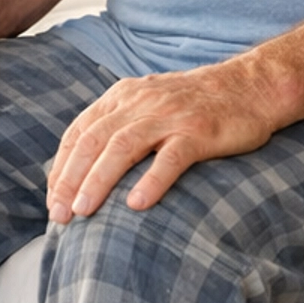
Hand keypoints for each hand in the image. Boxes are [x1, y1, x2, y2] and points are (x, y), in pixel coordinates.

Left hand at [46, 59, 283, 221]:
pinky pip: (171, 157)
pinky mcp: (199, 131)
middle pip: (94, 141)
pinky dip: (152, 180)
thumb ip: (118, 126)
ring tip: (84, 211)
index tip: (52, 201)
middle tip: (60, 215)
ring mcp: (170, 116)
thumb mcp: (148, 104)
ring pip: (123, 147)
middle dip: (71, 179)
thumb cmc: (195, 105)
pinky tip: (137, 205)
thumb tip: (84, 170)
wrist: (251, 87)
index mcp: (123, 97)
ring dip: (98, 180)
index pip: (79, 132)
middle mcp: (141, 103)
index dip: (61, 168)